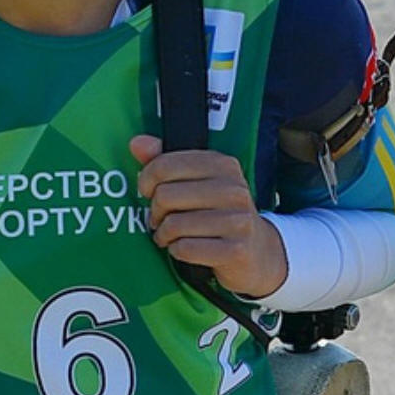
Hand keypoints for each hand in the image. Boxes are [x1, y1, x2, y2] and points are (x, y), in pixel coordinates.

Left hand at [129, 134, 287, 297]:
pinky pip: (185, 249)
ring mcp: (238, 221)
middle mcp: (234, 189)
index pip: (166, 165)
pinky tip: (184, 248)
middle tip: (160, 218)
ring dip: (164, 234)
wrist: (258, 251)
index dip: (146, 180)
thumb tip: (137, 143)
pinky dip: (176, 251)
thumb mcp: (197, 182)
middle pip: (165, 195)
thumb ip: (166, 162)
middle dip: (155, 211)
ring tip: (170, 235)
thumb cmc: (217, 213)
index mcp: (223, 165)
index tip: (148, 191)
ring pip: (174, 225)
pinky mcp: (235, 250)